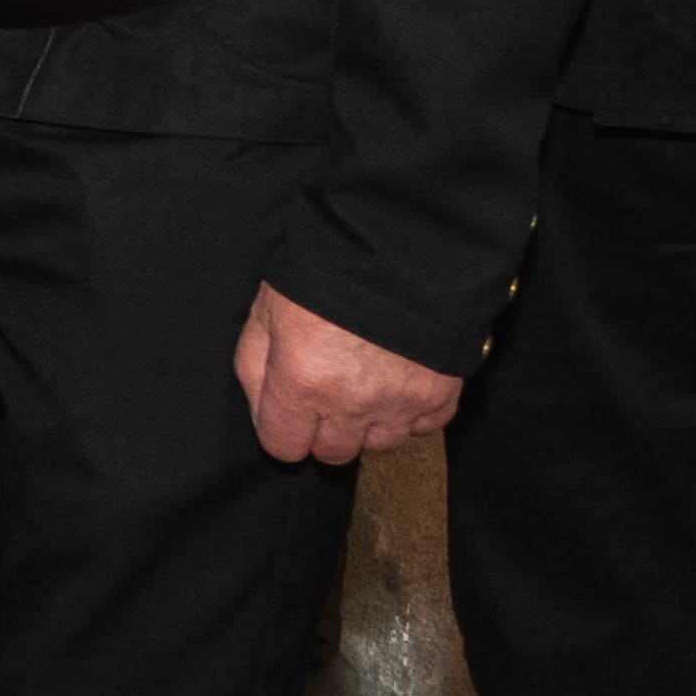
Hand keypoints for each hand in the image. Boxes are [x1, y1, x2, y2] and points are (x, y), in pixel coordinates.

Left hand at [237, 283, 460, 469]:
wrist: (400, 242)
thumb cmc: (324, 270)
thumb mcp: (265, 310)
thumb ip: (254, 368)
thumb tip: (264, 411)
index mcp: (301, 382)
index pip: (284, 448)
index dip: (284, 430)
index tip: (291, 412)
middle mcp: (351, 402)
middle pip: (333, 453)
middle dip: (325, 429)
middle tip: (329, 391)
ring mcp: (400, 401)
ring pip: (380, 444)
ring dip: (370, 423)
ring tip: (367, 382)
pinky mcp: (441, 392)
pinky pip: (424, 427)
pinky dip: (412, 412)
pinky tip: (400, 380)